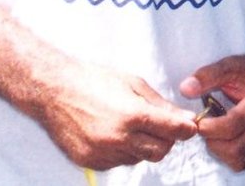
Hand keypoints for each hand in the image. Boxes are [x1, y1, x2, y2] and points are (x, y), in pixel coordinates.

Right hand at [33, 61, 196, 169]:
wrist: (54, 92)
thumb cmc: (95, 81)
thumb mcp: (134, 84)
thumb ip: (162, 105)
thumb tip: (185, 119)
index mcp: (133, 115)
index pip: (173, 132)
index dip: (187, 129)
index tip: (190, 126)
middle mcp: (118, 138)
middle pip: (160, 152)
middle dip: (167, 140)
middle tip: (161, 126)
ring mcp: (102, 152)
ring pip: (139, 158)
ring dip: (143, 145)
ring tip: (131, 125)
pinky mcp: (90, 162)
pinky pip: (119, 162)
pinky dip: (123, 151)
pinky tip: (115, 133)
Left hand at [180, 50, 244, 170]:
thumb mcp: (233, 65)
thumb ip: (209, 76)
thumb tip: (185, 89)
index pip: (230, 127)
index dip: (208, 127)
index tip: (198, 119)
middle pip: (234, 148)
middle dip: (212, 140)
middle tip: (206, 126)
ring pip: (238, 159)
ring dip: (220, 150)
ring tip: (215, 133)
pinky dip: (230, 156)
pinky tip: (225, 140)